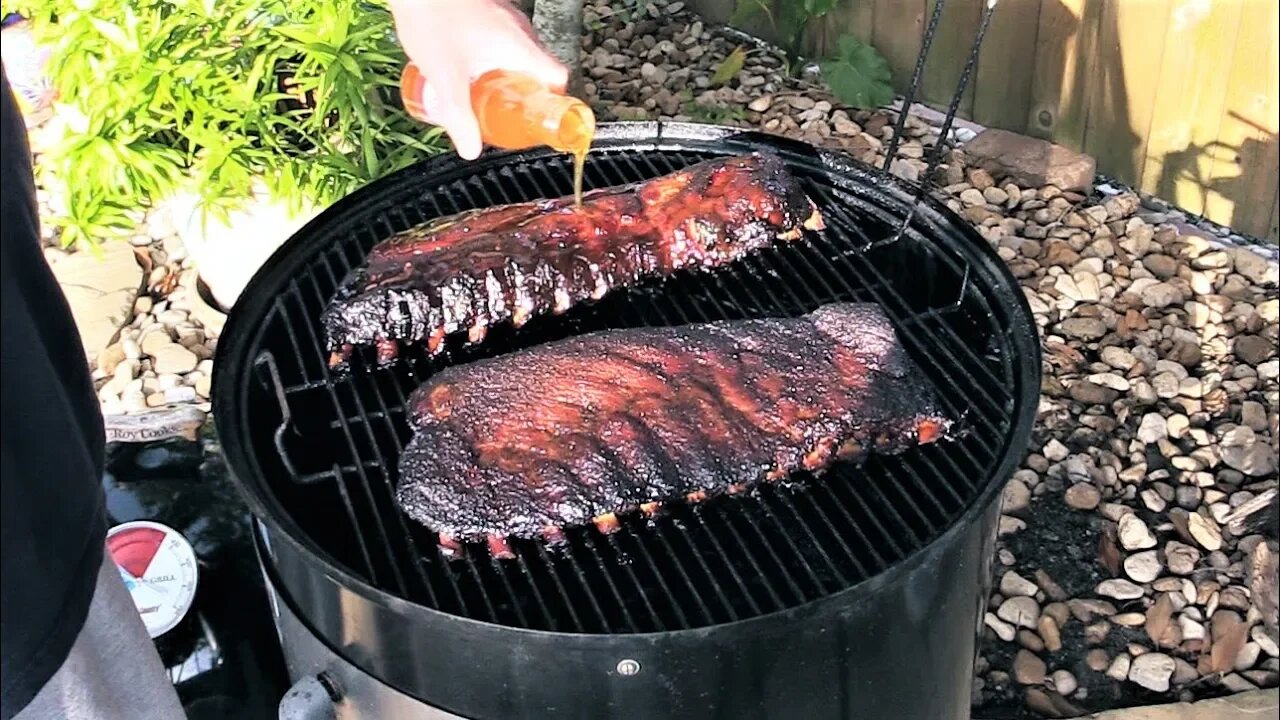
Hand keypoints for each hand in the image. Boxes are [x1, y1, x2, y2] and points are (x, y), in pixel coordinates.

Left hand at [389, 0, 568, 159]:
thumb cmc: (432, 15)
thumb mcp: (446, 77)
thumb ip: (459, 117)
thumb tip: (470, 149)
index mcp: (519, 47)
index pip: (557, 78)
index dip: (552, 103)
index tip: (537, 119)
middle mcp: (517, 30)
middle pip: (535, 71)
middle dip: (520, 96)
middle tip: (502, 114)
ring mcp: (501, 18)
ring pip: (514, 56)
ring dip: (502, 78)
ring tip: (479, 95)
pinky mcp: (483, 12)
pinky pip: (497, 42)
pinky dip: (488, 60)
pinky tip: (462, 68)